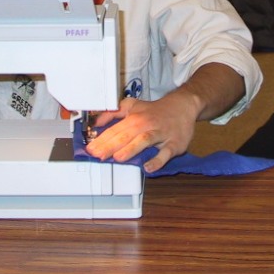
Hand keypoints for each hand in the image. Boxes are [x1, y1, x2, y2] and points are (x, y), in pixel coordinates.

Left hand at [85, 90, 199, 173]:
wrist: (183, 106)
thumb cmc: (155, 110)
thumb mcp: (132, 106)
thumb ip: (113, 113)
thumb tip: (95, 122)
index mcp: (135, 117)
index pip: (116, 129)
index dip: (102, 139)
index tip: (90, 148)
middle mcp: (147, 124)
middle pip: (127, 134)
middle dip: (111, 145)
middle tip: (98, 155)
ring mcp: (161, 134)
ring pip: (145, 140)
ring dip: (131, 149)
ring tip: (118, 158)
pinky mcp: (174, 144)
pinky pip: (166, 153)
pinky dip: (158, 160)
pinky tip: (148, 167)